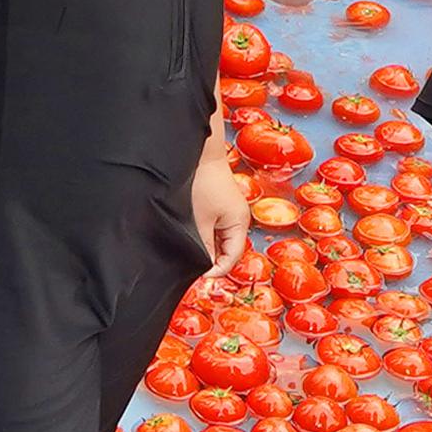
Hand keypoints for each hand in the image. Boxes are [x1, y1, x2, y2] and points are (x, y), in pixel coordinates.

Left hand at [190, 136, 249, 267]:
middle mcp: (239, 219)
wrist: (201, 153)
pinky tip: (193, 239)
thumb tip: (204, 267)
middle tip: (194, 272)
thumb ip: (204, 245)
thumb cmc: (202, 181)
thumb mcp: (200, 219)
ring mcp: (231, 212)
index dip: (217, 270)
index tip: (200, 278)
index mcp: (239, 223)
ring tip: (192, 257)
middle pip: (229, 250)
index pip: (232, 257)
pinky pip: (217, 229)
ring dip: (209, 249)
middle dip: (213, 261)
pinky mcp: (221, 206)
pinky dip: (207, 237)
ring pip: (222, 240)